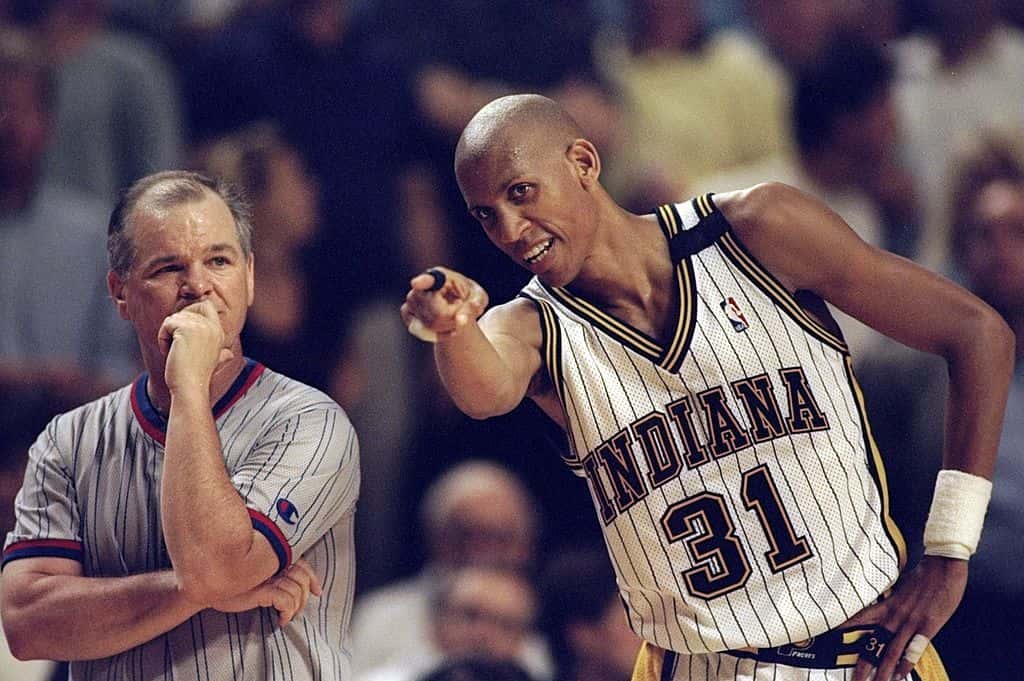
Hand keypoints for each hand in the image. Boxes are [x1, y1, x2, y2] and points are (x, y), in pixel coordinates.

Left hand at [158, 300, 233, 392]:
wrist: (190, 387)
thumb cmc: (197, 376)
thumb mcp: (213, 361)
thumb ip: (222, 354)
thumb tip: (230, 355)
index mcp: (219, 331)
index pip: (206, 304)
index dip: (191, 312)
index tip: (185, 333)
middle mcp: (212, 326)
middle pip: (186, 310)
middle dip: (177, 326)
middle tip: (178, 346)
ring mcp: (200, 327)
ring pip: (174, 317)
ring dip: (168, 334)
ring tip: (174, 351)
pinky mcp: (186, 329)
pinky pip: (167, 324)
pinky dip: (162, 338)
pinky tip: (168, 351)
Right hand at [209, 558, 321, 626]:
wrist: (210, 588)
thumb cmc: (234, 584)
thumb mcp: (258, 577)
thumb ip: (275, 575)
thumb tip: (300, 586)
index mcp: (274, 559)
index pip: (302, 564)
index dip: (313, 578)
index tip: (317, 591)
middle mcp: (272, 565)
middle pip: (302, 577)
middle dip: (305, 596)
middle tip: (297, 609)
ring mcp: (267, 577)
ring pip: (296, 591)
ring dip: (295, 607)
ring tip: (287, 615)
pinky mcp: (261, 591)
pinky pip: (285, 601)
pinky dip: (288, 612)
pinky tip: (281, 620)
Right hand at [400, 266, 487, 341]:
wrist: (456, 302)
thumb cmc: (468, 296)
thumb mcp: (478, 298)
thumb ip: (474, 305)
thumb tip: (461, 320)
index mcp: (440, 276)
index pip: (429, 280)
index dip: (423, 282)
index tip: (417, 283)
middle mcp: (420, 286)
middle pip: (437, 313)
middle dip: (453, 319)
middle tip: (462, 314)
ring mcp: (410, 299)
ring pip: (429, 324)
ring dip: (447, 328)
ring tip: (456, 319)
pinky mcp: (406, 313)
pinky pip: (421, 331)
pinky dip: (436, 335)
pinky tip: (448, 330)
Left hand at [847, 556, 966, 680]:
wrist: (942, 567)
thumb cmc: (922, 575)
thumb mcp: (900, 587)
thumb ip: (891, 601)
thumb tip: (884, 608)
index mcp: (886, 605)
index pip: (859, 619)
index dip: (844, 629)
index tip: (829, 640)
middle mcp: (893, 616)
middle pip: (873, 645)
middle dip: (862, 666)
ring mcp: (909, 623)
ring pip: (891, 653)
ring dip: (883, 672)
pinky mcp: (927, 628)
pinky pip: (913, 651)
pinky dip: (906, 665)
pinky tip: (900, 677)